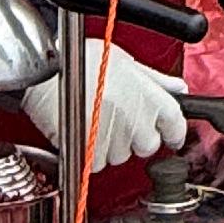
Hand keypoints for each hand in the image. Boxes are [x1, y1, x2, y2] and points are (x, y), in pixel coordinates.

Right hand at [27, 41, 193, 172]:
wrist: (45, 70)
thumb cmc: (79, 59)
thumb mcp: (123, 60)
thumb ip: (155, 79)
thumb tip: (177, 87)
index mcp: (150, 96)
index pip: (176, 125)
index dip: (173, 131)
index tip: (169, 134)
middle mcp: (136, 118)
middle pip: (148, 145)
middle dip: (136, 136)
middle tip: (117, 117)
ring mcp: (115, 137)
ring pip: (122, 155)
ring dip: (111, 143)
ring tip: (94, 117)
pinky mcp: (93, 152)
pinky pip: (99, 163)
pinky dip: (91, 153)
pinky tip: (83, 129)